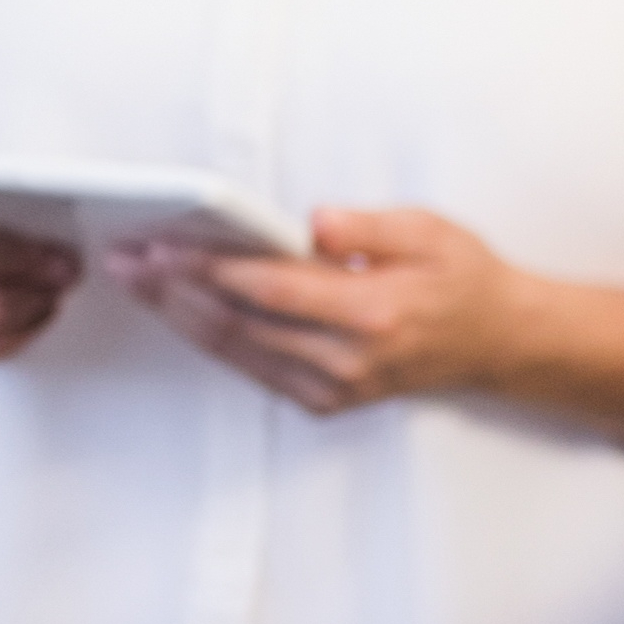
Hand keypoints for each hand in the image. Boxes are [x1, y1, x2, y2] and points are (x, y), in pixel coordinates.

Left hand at [112, 204, 532, 412]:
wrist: (499, 343)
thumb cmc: (462, 278)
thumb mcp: (428, 231)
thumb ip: (367, 227)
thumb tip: (312, 222)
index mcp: (372, 313)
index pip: (270, 288)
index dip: (208, 268)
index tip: (162, 245)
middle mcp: (348, 360)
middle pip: (239, 324)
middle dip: (174, 291)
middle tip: (125, 260)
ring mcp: (335, 388)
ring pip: (238, 351)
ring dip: (180, 317)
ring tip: (136, 282)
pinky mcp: (327, 402)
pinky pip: (255, 369)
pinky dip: (212, 339)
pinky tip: (179, 312)